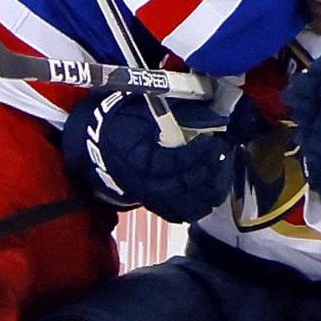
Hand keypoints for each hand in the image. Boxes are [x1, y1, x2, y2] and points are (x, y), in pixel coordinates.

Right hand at [60, 91, 233, 224]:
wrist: (96, 141)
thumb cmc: (123, 119)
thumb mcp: (144, 106)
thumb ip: (175, 109)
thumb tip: (214, 106)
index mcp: (135, 154)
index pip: (172, 163)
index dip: (197, 155)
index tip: (215, 141)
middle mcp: (141, 181)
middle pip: (183, 187)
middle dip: (210, 171)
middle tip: (224, 152)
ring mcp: (147, 196)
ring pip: (186, 205)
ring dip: (210, 189)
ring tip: (222, 168)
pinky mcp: (152, 204)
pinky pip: (180, 213)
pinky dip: (199, 204)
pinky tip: (212, 187)